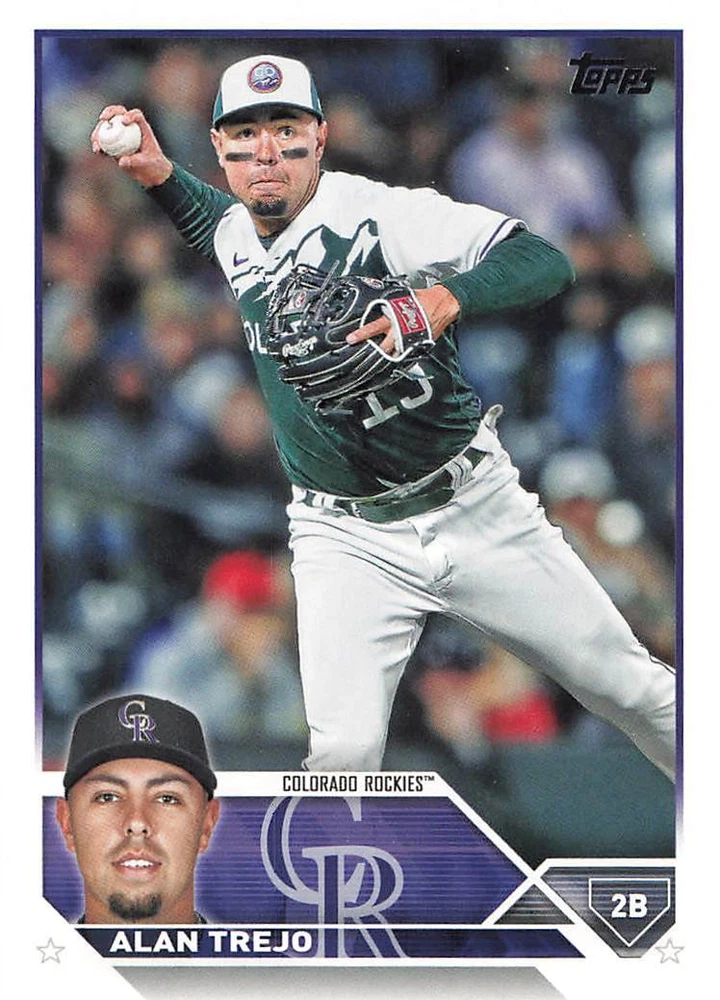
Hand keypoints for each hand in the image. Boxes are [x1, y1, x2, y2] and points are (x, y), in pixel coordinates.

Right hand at [91, 105, 172, 188]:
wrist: (150, 174)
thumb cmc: (153, 166)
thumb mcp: (147, 164)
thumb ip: (135, 161)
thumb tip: (121, 161)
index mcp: (142, 128)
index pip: (136, 115)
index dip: (130, 115)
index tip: (124, 121)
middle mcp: (130, 127)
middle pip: (118, 113)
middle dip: (109, 112)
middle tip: (103, 119)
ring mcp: (120, 135)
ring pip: (107, 126)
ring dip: (99, 130)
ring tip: (97, 141)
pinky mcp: (114, 144)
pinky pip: (103, 141)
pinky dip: (98, 144)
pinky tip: (97, 151)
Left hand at [344, 283, 460, 353]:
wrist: (443, 304)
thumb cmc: (425, 299)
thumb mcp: (403, 298)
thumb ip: (391, 305)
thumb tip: (381, 306)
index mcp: (396, 318)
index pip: (375, 327)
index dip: (362, 333)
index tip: (352, 338)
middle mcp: (402, 331)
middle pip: (383, 346)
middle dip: (373, 351)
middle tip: (363, 353)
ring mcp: (411, 340)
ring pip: (395, 353)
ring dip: (386, 356)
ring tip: (379, 358)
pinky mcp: (419, 345)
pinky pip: (407, 354)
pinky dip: (400, 356)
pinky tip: (396, 357)